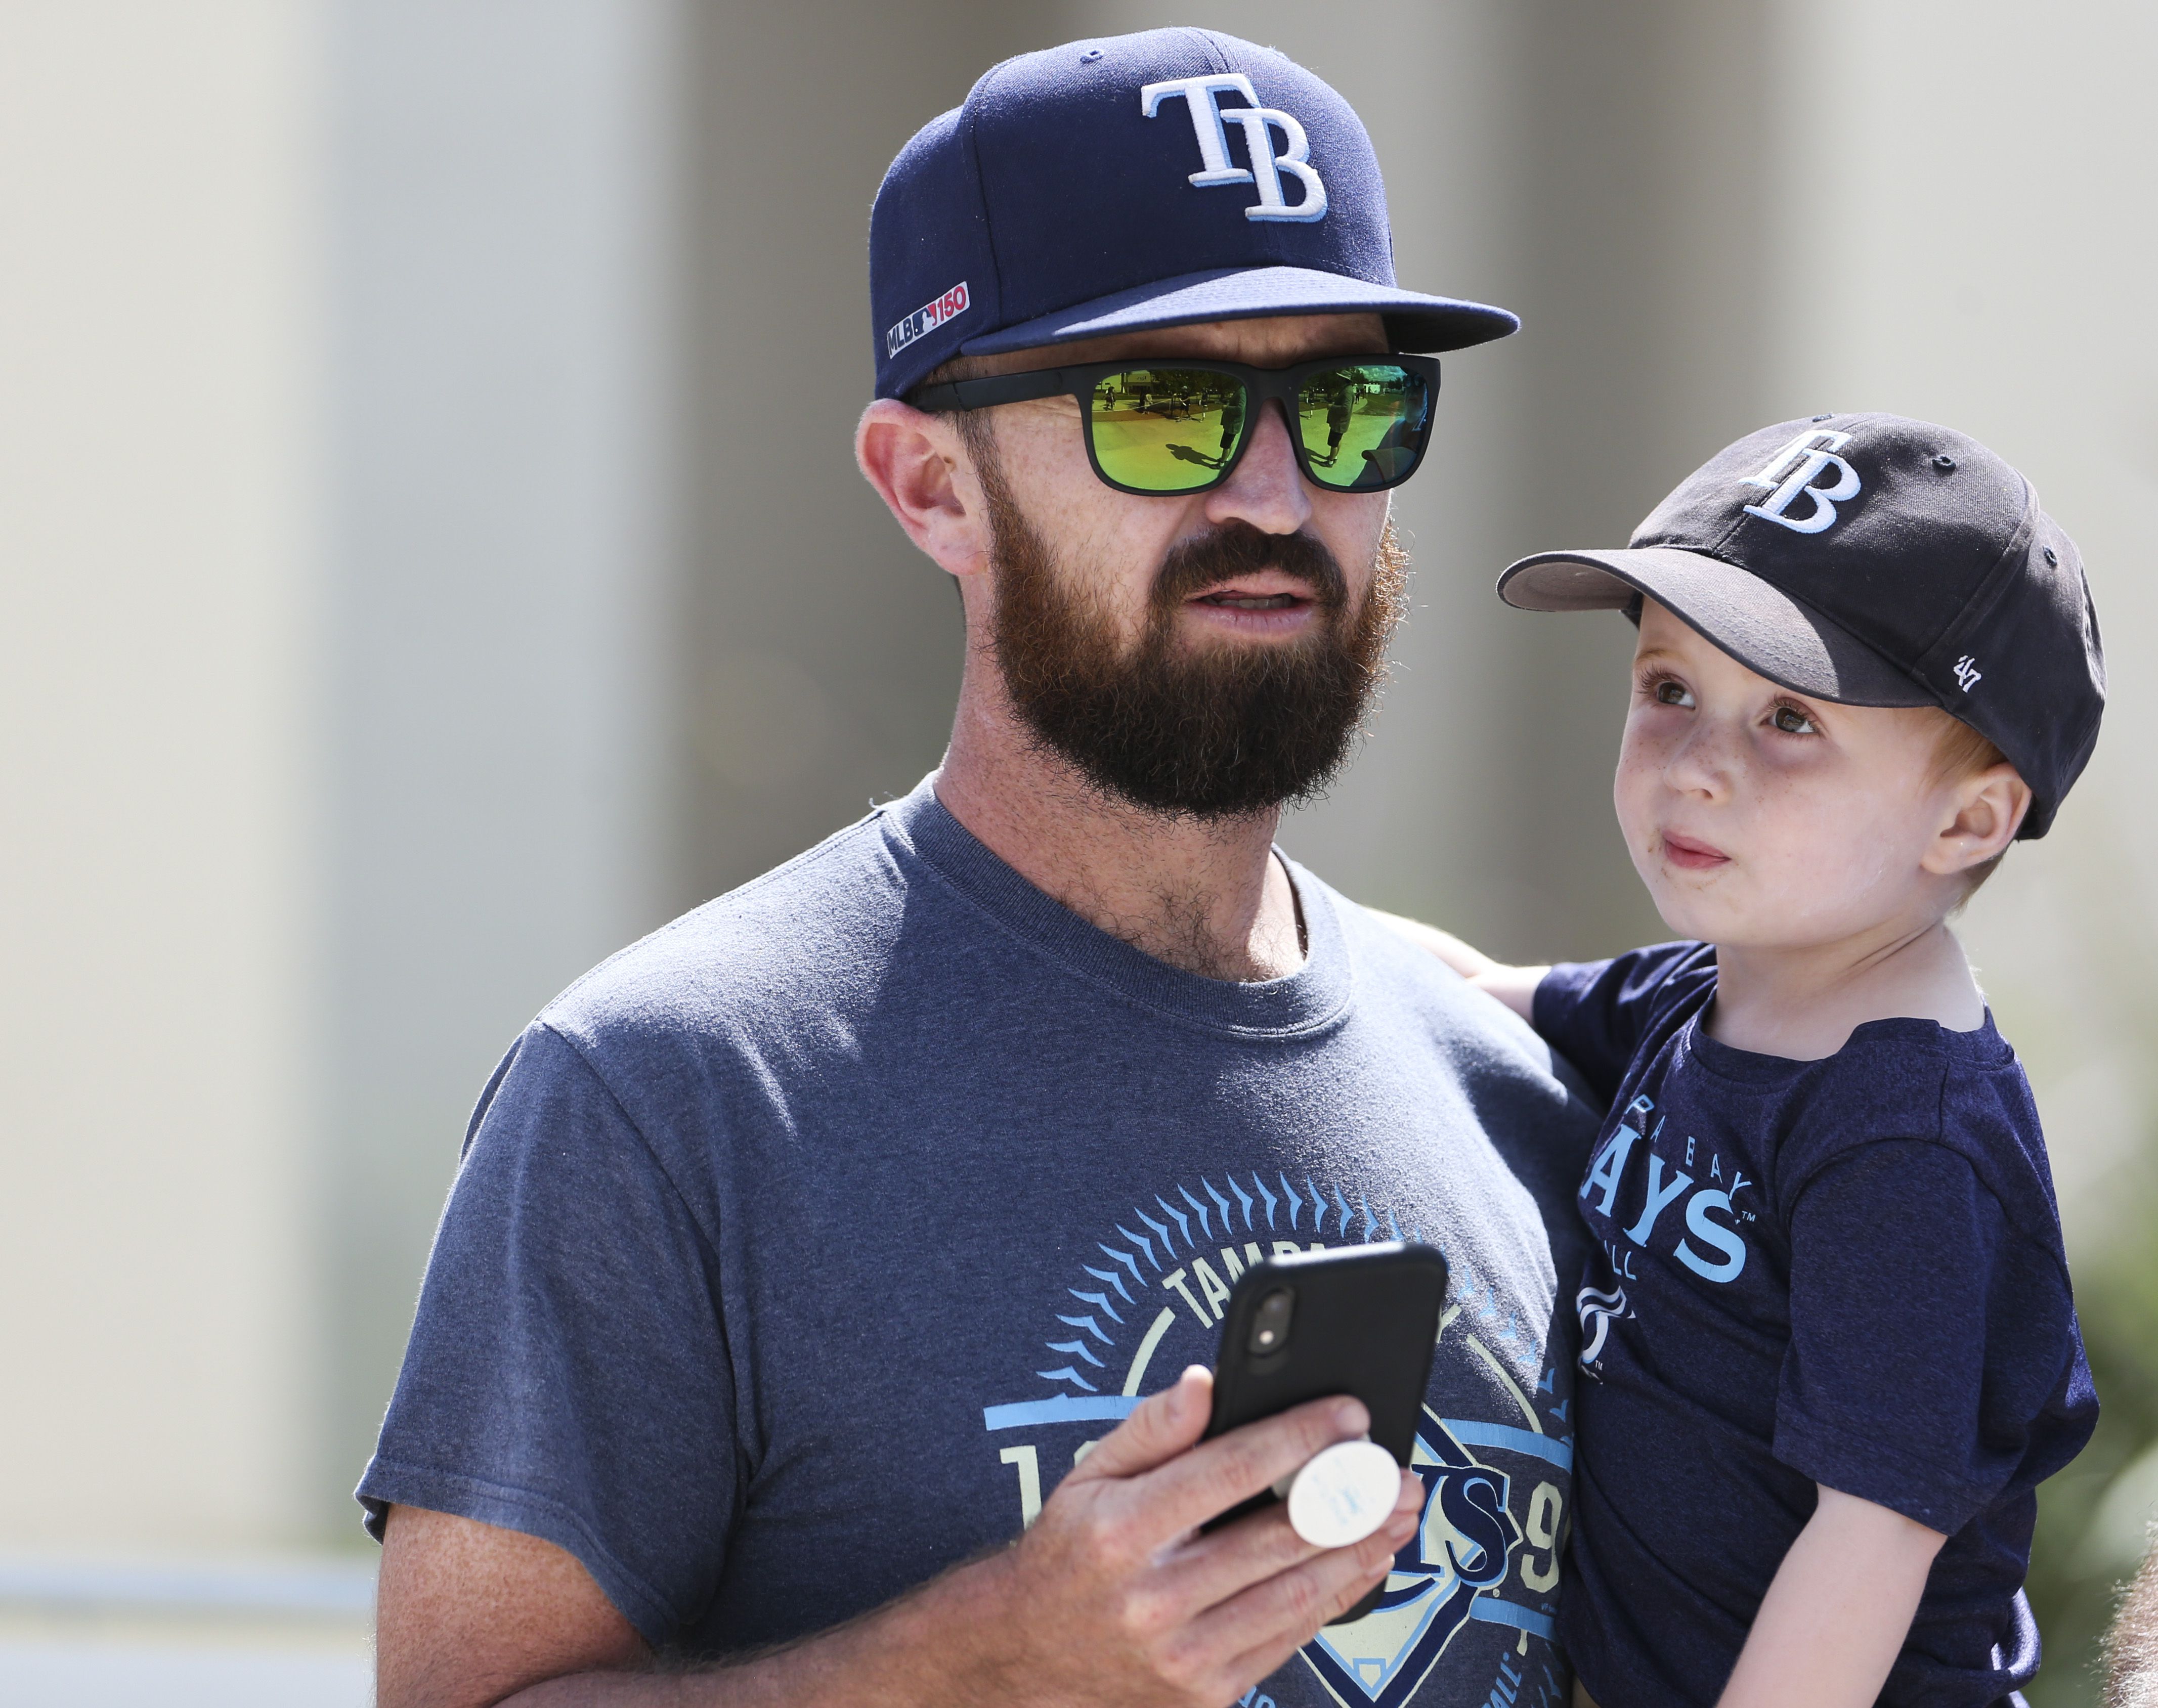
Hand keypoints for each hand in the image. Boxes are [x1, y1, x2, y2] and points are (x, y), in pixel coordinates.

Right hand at [940, 1365, 1422, 1707]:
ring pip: (1297, 1594)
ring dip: (1361, 1550)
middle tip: (1395, 1468)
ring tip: (1399, 1511)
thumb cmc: (1072, 1550)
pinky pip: (1290, 1638)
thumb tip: (1206, 1381)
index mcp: (1121, 1532)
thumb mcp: (1091, 1475)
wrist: (1031, 1654)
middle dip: (1352, 1498)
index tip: (1349, 1414)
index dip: (1298, 1437)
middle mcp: (1153, 1599)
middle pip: (1278, 1538)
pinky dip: (1336, 1597)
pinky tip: (1364, 1561)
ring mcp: (1184, 1655)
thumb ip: (1153, 1427)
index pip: (1230, 1471)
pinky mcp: (1208, 1693)